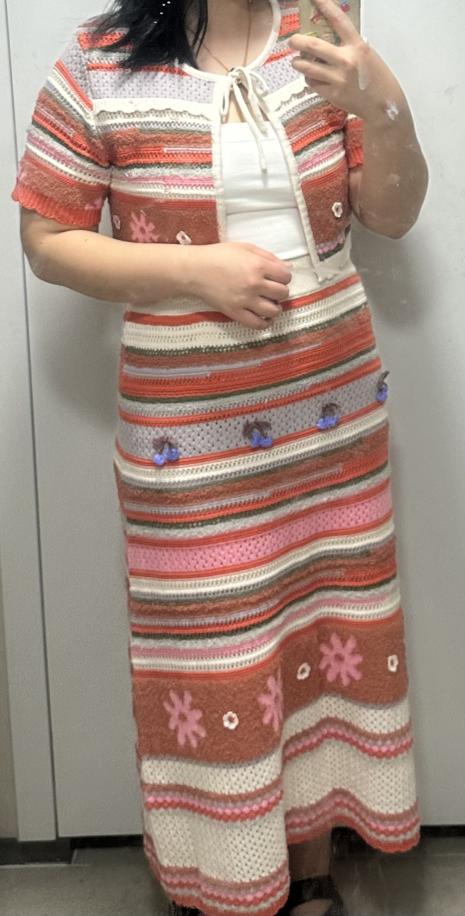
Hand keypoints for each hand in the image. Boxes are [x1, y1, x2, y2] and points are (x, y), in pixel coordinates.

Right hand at [190, 242, 291, 329]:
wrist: (195, 270)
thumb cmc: (218, 256)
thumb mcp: (245, 248)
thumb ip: (268, 257)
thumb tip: (288, 268)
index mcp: (257, 266)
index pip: (286, 276)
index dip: (284, 276)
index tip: (278, 277)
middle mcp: (254, 284)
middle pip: (283, 293)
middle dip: (280, 291)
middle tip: (272, 289)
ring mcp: (245, 301)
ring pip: (273, 310)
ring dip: (275, 307)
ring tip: (269, 303)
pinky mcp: (235, 313)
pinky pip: (257, 324)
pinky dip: (265, 323)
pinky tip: (264, 317)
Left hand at [289, 0, 405, 124]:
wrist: (382, 105)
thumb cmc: (376, 78)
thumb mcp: (366, 55)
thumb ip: (348, 45)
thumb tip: (327, 38)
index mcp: (357, 46)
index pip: (338, 20)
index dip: (324, 5)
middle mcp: (346, 61)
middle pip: (313, 46)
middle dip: (297, 41)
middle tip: (292, 41)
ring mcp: (337, 79)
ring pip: (307, 67)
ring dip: (298, 63)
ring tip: (297, 61)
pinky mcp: (332, 94)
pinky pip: (312, 83)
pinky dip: (309, 79)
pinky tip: (313, 78)